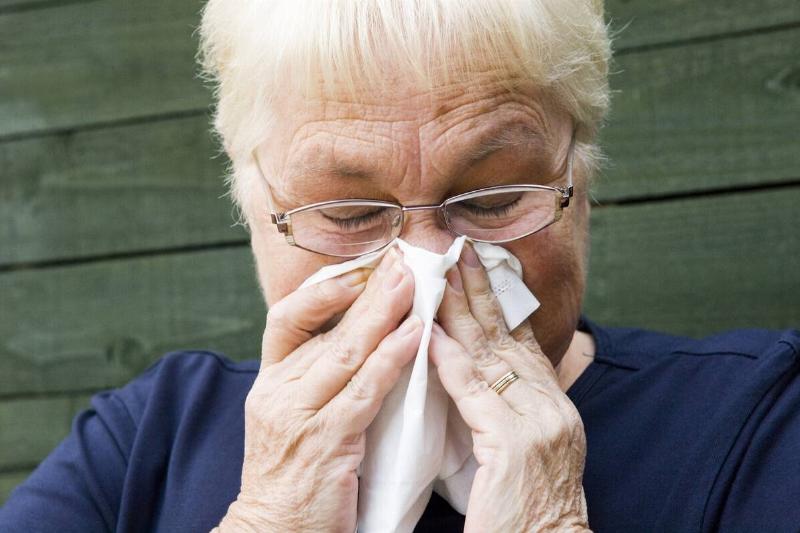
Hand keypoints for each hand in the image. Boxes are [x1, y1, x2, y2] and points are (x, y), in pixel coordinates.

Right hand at [217, 248, 421, 531]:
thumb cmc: (292, 473)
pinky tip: (415, 336)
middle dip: (368, 289)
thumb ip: (317, 375)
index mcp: (271, 380)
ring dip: (383, 313)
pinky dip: (390, 359)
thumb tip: (361, 333)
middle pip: (326, 326)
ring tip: (414, 283)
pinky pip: (363, 392)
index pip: (286, 316)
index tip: (364, 266)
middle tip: (403, 259)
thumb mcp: (292, 414)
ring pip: (345, 352)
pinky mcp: (325, 443)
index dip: (325, 288)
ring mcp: (299, 416)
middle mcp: (279, 391)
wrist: (274, 530)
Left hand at [431, 244, 589, 532]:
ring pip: (490, 353)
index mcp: (554, 408)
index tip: (479, 268)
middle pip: (508, 335)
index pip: (523, 342)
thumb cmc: (527, 513)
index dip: (500, 303)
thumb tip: (478, 375)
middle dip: (481, 289)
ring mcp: (538, 423)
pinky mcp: (514, 444)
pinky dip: (451, 359)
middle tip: (458, 250)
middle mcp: (552, 407)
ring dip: (461, 310)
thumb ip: (506, 412)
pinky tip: (431, 332)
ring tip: (439, 273)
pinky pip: (475, 392)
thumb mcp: (524, 452)